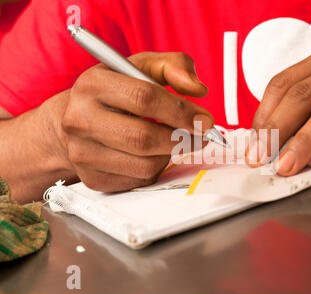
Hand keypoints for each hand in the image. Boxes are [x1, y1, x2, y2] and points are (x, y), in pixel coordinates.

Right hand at [61, 52, 210, 191]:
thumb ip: (173, 67)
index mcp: (92, 85)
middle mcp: (80, 120)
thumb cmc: (115, 92)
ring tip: (172, 140)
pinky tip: (151, 154)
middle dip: (183, 139)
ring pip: (146, 164)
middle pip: (144, 137)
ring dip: (170, 154)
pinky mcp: (93, 178)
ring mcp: (83, 153)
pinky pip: (140, 180)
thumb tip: (197, 89)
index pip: (144, 98)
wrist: (76, 121)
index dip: (181, 111)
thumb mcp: (140, 67)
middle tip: (201, 136)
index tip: (205, 120)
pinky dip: (156, 168)